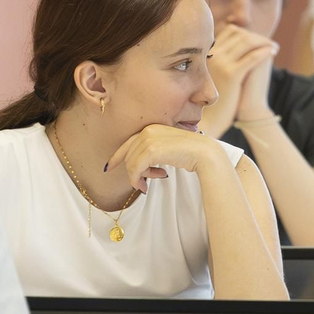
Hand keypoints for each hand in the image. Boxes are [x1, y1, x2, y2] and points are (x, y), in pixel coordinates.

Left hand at [107, 125, 229, 194]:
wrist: (204, 153)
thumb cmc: (190, 154)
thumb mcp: (168, 149)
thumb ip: (153, 152)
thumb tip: (140, 166)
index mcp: (151, 128)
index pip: (128, 143)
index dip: (117, 156)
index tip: (108, 167)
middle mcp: (147, 130)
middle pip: (128, 156)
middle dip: (133, 173)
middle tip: (144, 185)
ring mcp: (149, 139)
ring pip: (131, 164)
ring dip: (139, 178)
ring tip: (150, 184)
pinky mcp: (151, 150)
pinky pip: (135, 169)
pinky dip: (138, 180)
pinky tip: (148, 186)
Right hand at [202, 25, 277, 131]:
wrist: (210, 119)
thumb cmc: (215, 97)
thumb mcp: (218, 73)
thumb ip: (227, 58)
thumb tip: (243, 45)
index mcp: (207, 52)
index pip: (230, 31)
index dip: (248, 33)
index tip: (260, 40)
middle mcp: (211, 54)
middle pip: (239, 34)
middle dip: (258, 37)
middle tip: (270, 43)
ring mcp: (220, 63)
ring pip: (246, 42)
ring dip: (263, 42)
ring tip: (274, 48)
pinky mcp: (230, 75)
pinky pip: (251, 57)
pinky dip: (263, 52)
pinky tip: (272, 52)